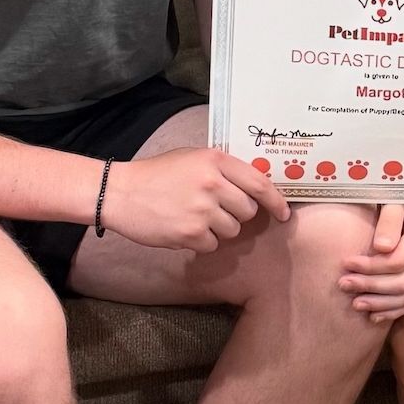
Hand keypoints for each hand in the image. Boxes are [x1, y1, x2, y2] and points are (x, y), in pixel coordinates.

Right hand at [104, 146, 289, 252]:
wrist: (120, 193)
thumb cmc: (157, 174)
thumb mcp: (192, 158)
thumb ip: (222, 169)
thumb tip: (255, 186)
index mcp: (216, 160)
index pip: (260, 183)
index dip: (276, 201)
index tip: (283, 213)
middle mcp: (213, 184)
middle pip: (248, 211)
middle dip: (236, 214)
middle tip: (213, 209)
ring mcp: (202, 210)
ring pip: (232, 230)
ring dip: (218, 229)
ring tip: (193, 216)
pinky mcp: (190, 234)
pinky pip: (213, 245)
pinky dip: (201, 242)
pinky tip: (182, 228)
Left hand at [339, 202, 403, 322]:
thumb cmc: (402, 193)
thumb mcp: (395, 197)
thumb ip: (389, 219)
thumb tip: (381, 248)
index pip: (398, 260)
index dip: (370, 266)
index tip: (345, 262)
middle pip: (403, 281)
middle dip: (370, 286)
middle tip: (343, 284)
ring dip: (380, 303)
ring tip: (354, 303)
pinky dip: (393, 310)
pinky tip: (373, 315)